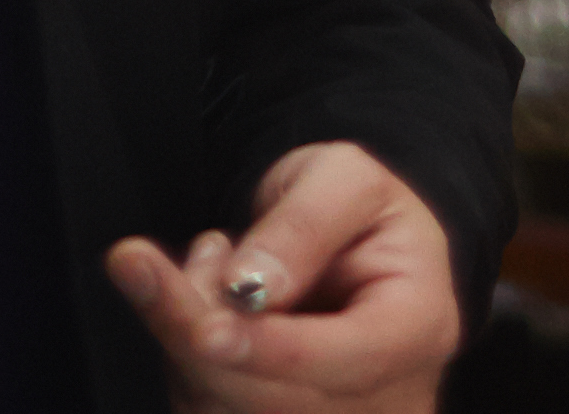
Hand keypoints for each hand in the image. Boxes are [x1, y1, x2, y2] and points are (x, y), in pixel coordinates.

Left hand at [103, 142, 466, 409]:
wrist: (347, 245)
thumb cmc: (356, 210)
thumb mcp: (344, 177)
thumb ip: (305, 222)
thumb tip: (250, 284)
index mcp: (421, 326)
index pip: (351, 359)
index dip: (273, 349)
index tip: (206, 328)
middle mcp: (390, 393)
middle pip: (280, 398)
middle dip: (202, 332)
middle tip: (147, 263)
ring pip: (232, 406)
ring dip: (187, 336)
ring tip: (211, 264)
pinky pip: (213, 408)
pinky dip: (186, 358)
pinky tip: (206, 307)